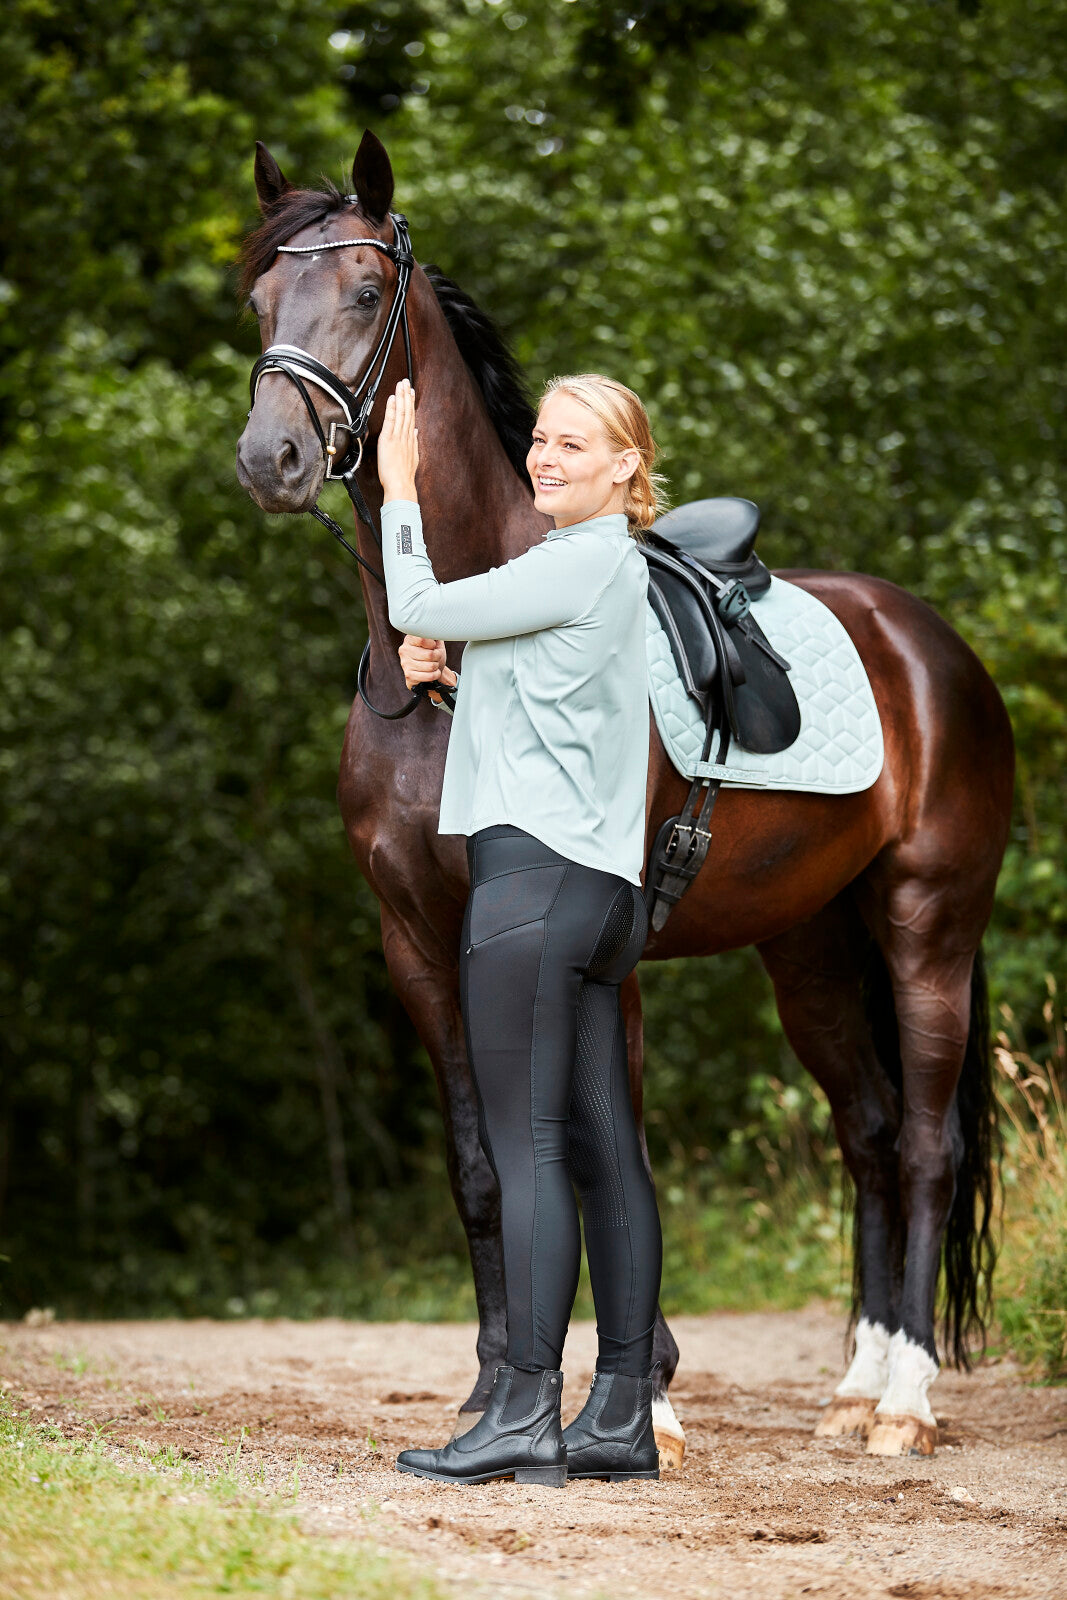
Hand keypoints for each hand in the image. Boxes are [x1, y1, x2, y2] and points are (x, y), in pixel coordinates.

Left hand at [378, 378, 418, 501]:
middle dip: (407, 395)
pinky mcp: (389, 440)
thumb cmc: (404, 476)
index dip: (411, 403)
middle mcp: (406, 436)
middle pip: (407, 411)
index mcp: (410, 439)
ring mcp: (398, 437)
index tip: (411, 392)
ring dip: (401, 397)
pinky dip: (392, 409)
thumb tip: (415, 431)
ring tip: (401, 384)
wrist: (401, 485)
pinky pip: (391, 421)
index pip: (411, 417)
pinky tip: (392, 398)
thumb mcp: (413, 457)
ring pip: (401, 413)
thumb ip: (414, 442)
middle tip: (406, 381)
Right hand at [398, 635, 457, 703]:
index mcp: (410, 639)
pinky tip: (434, 672)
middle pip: (429, 654)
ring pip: (430, 666)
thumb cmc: (433, 654)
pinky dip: (436, 675)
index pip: (422, 639)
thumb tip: (438, 630)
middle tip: (436, 657)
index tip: (433, 646)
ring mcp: (405, 663)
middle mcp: (404, 650)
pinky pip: (429, 676)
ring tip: (434, 664)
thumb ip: (435, 635)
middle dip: (437, 657)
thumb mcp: (436, 642)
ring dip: (436, 666)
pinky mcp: (409, 675)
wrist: (431, 671)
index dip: (432, 644)